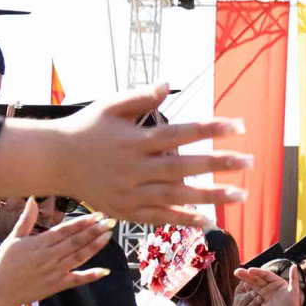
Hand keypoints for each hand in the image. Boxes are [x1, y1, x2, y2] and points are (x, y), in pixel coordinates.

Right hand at [0, 199, 114, 305]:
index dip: (83, 222)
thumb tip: (32, 199)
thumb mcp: (14, 238)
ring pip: (79, 257)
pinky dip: (90, 276)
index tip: (97, 215)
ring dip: (95, 246)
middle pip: (76, 241)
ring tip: (108, 236)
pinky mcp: (55, 286)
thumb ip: (26, 219)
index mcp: (40, 243)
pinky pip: (76, 280)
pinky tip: (104, 271)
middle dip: (94, 230)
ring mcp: (54, 272)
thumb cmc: (4, 262)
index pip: (66, 230)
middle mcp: (49, 256)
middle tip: (110, 222)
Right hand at [40, 84, 250, 227]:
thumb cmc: (87, 128)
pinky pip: (160, 217)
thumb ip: (141, 97)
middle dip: (220, 164)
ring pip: (178, 196)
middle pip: (186, 167)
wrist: (54, 160)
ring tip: (240, 195)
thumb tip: (167, 85)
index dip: (212, 129)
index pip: (183, 133)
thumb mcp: (111, 106)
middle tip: (251, 162)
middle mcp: (137, 167)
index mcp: (137, 140)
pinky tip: (208, 220)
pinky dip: (183, 219)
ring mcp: (132, 192)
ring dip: (211, 196)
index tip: (240, 127)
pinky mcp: (127, 211)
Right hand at [233, 265, 302, 305]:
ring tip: (236, 274)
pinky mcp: (261, 300)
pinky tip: (240, 284)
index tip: (249, 270)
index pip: (265, 275)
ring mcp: (265, 292)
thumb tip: (294, 266)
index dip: (257, 272)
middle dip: (248, 274)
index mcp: (277, 282)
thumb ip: (293, 278)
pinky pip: (253, 292)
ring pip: (253, 284)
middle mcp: (270, 285)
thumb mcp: (294, 292)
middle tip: (238, 271)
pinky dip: (246, 288)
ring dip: (245, 279)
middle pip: (257, 278)